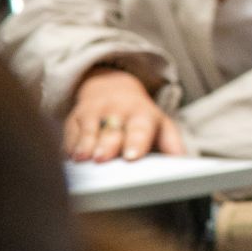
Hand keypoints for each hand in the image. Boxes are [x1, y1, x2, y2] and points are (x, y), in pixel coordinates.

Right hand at [65, 67, 182, 163]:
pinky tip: (68, 157)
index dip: (136, 143)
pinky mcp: (74, 117)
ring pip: (88, 129)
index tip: (132, 157)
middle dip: (107, 145)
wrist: (112, 88)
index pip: (140, 129)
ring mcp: (94, 113)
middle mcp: (117, 112)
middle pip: (112, 131)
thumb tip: (183, 162)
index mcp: (142, 115)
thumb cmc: (140, 117)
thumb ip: (172, 143)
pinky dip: (68, 144)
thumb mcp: (161, 125)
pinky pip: (69, 131)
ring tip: (82, 158)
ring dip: (85, 144)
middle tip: (103, 159)